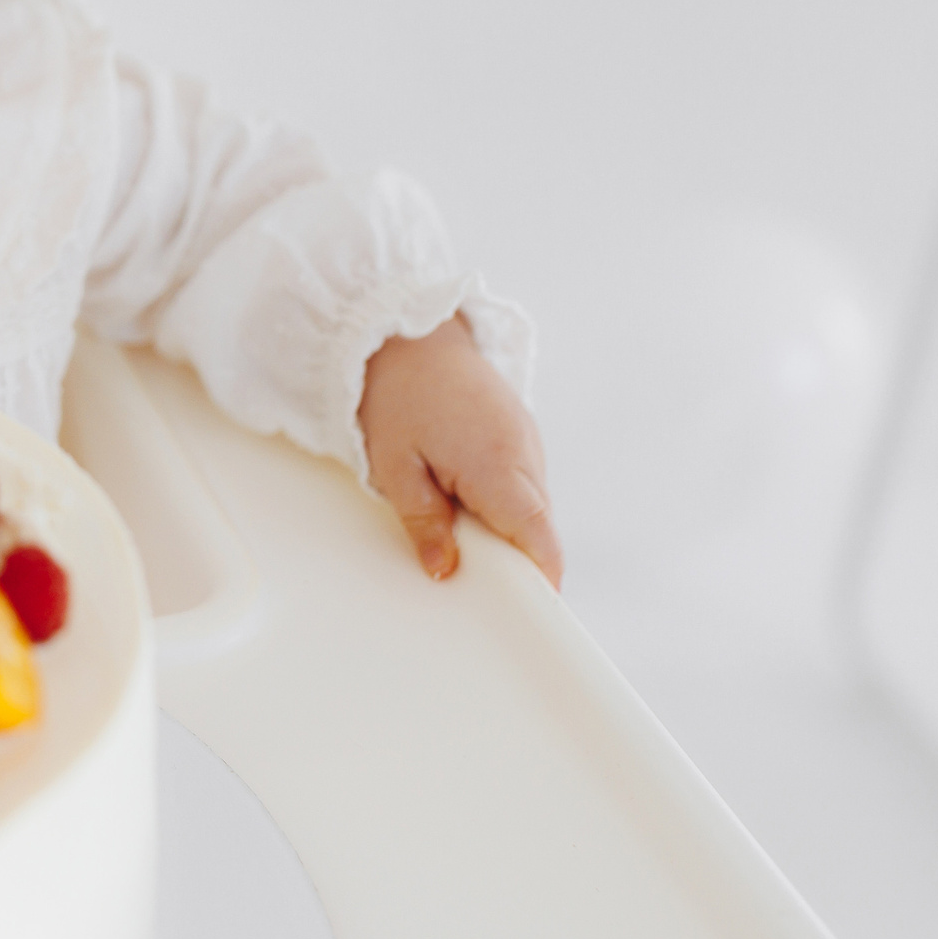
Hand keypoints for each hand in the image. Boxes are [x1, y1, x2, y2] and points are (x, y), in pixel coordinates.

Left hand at [358, 315, 560, 586]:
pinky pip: (523, 481)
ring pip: (532, 505)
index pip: (538, 536)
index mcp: (498, 464)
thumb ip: (423, 521)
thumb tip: (444, 570)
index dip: (542, 576)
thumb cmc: (396, 394)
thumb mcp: (395, 466)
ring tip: (459, 531)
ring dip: (506, 526)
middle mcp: (525, 452)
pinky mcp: (520, 430)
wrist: (406, 330)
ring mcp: (527, 439)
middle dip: (515, 557)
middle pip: (538, 526)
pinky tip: (465, 499)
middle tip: (475, 578)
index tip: (535, 608)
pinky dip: (503, 500)